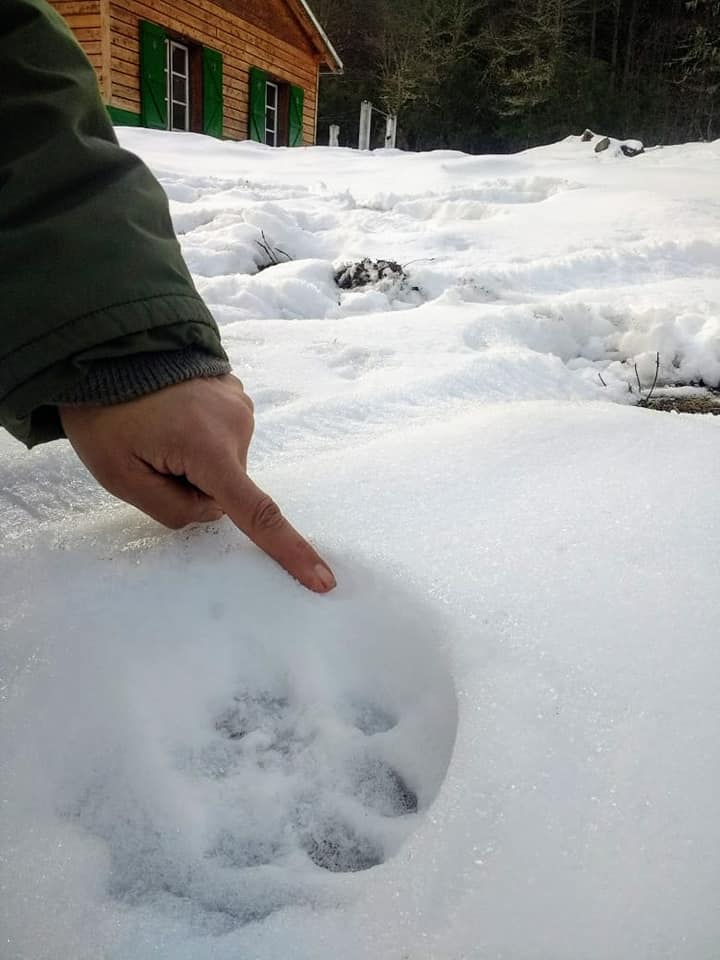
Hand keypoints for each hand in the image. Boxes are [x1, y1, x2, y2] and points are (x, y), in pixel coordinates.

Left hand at [59, 375, 335, 592]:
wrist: (111, 346)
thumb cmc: (106, 413)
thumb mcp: (119, 476)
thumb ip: (172, 511)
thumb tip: (212, 509)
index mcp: (209, 449)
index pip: (257, 513)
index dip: (289, 551)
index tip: (323, 581)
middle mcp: (238, 425)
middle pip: (223, 489)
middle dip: (190, 484)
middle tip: (147, 454)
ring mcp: (241, 405)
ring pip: (223, 464)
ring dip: (194, 459)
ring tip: (157, 428)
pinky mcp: (237, 394)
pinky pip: (224, 438)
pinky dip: (200, 438)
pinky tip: (172, 414)